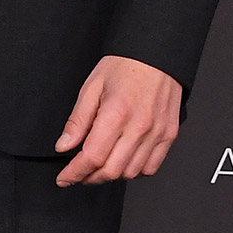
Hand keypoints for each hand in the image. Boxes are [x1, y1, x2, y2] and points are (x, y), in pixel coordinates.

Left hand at [56, 55, 181, 184]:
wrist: (157, 54)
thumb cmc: (124, 66)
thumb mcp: (91, 87)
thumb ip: (78, 120)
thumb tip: (64, 145)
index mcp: (116, 113)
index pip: (92, 157)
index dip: (75, 173)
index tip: (64, 178)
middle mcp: (139, 127)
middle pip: (111, 171)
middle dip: (89, 178)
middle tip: (79, 173)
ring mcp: (157, 133)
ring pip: (131, 173)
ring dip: (111, 176)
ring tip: (99, 166)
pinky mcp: (169, 135)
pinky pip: (150, 167)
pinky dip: (134, 171)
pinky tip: (123, 161)